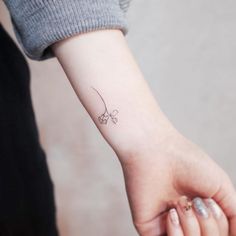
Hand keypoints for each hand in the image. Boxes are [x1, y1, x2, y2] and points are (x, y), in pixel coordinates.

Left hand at [119, 129, 235, 235]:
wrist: (157, 152)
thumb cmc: (188, 163)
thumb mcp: (222, 189)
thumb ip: (234, 217)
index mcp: (201, 211)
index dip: (220, 225)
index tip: (210, 202)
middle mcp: (186, 220)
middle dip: (210, 227)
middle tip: (198, 201)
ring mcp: (167, 226)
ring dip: (194, 228)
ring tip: (182, 203)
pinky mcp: (150, 229)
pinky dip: (177, 235)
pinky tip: (172, 213)